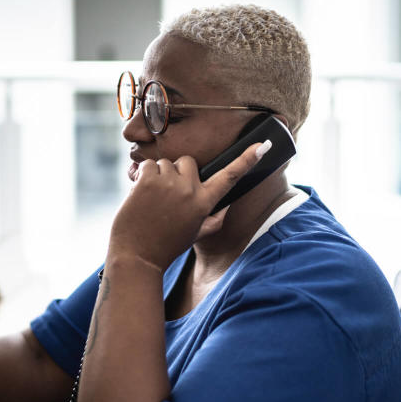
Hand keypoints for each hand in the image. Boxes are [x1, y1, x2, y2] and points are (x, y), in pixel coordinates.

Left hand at [107, 141, 266, 271]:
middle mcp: (191, 191)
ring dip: (158, 175)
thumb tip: (226, 205)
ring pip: (166, 163)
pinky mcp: (148, 180)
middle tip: (168, 195)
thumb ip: (214, 219)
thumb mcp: (196, 234)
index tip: (263, 145)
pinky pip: (148, 164)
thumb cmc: (166, 246)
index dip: (247, 160)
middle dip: (178, 173)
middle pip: (189, 162)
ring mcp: (170, 184)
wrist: (137, 256)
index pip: (230, 177)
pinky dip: (141, 176)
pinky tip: (139, 195)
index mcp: (205, 203)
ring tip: (151, 199)